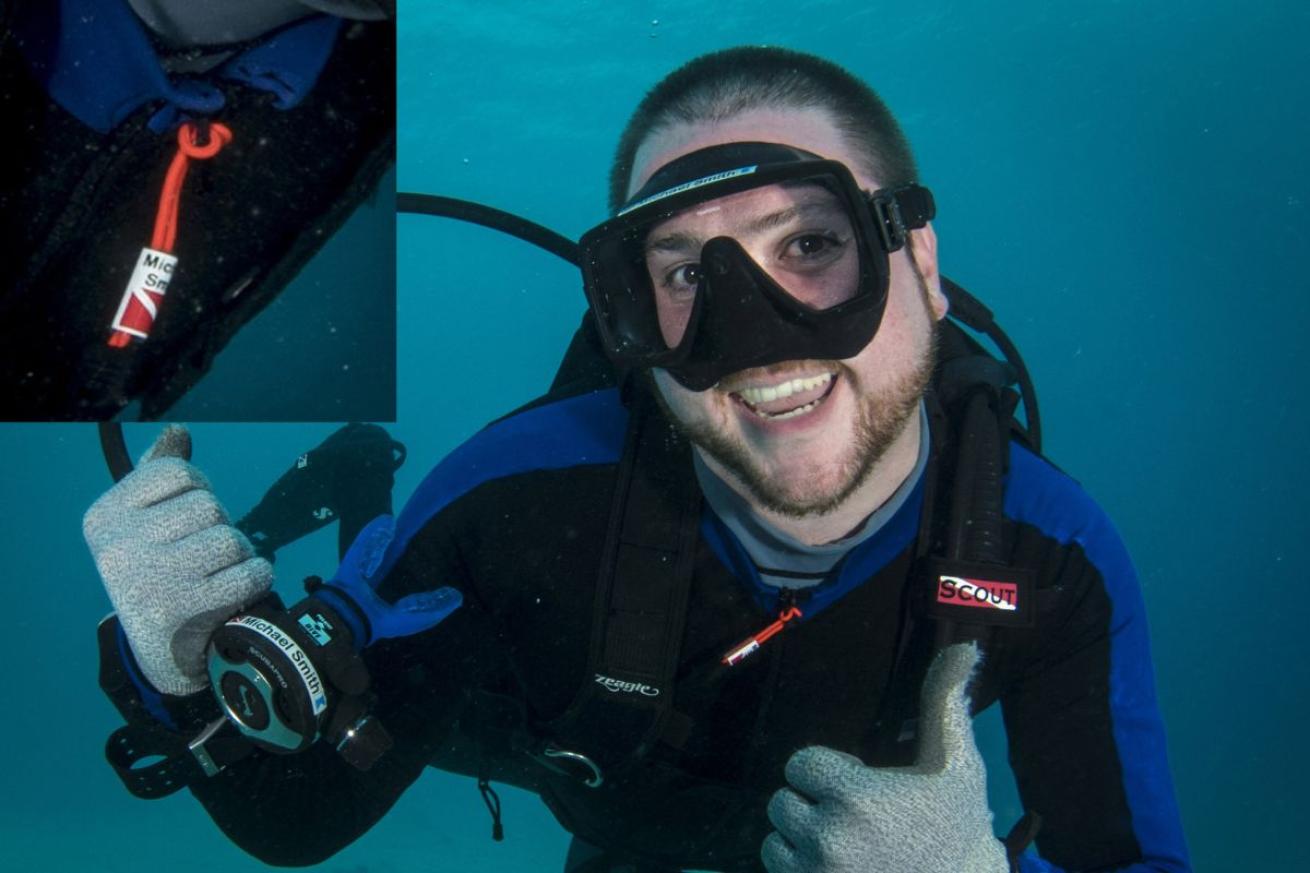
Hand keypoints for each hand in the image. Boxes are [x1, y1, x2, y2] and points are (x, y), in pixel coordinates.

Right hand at [84, 425, 273, 695]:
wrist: (161, 653)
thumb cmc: (159, 574)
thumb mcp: (144, 525)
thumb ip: (159, 477)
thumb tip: (178, 434)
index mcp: (103, 518)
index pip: (176, 472)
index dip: (198, 489)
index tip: (188, 516)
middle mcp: (118, 548)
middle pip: (209, 505)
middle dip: (220, 526)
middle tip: (205, 555)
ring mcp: (149, 580)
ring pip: (231, 538)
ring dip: (239, 554)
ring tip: (218, 573)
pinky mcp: (184, 612)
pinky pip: (250, 572)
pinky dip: (256, 578)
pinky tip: (237, 590)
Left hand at [762, 643, 1008, 872]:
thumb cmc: (957, 829)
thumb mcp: (957, 764)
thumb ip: (944, 704)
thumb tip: (962, 647)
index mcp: (855, 795)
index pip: (800, 764)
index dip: (829, 770)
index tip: (860, 784)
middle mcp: (828, 835)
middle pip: (782, 800)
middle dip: (813, 803)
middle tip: (855, 819)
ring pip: (775, 838)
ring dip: (800, 837)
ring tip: (845, 843)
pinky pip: (778, 869)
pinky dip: (798, 867)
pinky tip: (839, 867)